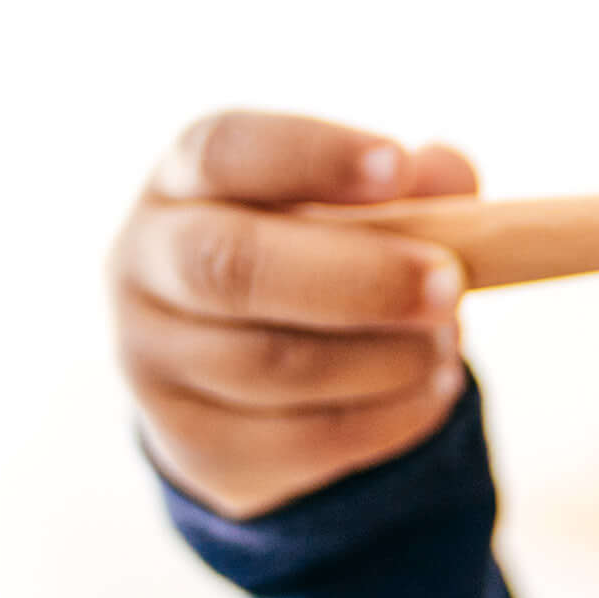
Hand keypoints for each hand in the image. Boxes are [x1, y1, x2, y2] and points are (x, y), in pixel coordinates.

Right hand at [110, 113, 481, 517]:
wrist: (241, 374)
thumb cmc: (312, 256)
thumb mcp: (346, 204)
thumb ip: (405, 183)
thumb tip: (449, 176)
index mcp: (184, 180)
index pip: (225, 151)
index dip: (311, 155)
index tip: (395, 164)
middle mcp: (149, 263)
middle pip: (230, 266)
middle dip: (357, 278)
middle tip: (449, 284)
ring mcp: (156, 361)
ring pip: (270, 365)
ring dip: (385, 356)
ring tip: (446, 339)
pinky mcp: (195, 446)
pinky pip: (299, 440)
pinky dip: (387, 417)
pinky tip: (433, 389)